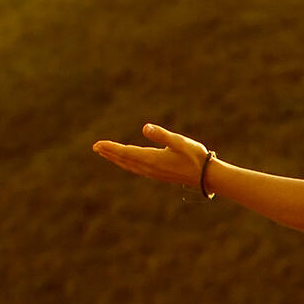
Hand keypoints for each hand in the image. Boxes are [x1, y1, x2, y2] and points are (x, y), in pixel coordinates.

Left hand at [93, 122, 212, 188]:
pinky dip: (127, 164)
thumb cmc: (195, 157)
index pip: (126, 152)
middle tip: (96, 147)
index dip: (111, 148)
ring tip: (106, 153)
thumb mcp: (179, 141)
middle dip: (109, 153)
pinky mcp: (158, 175)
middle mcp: (149, 168)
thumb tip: (144, 127)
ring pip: (129, 165)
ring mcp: (154, 173)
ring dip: (116, 159)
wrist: (207, 177)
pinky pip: (136, 169)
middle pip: (124, 160)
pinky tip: (127, 163)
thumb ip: (162, 134)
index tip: (97, 144)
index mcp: (152, 158)